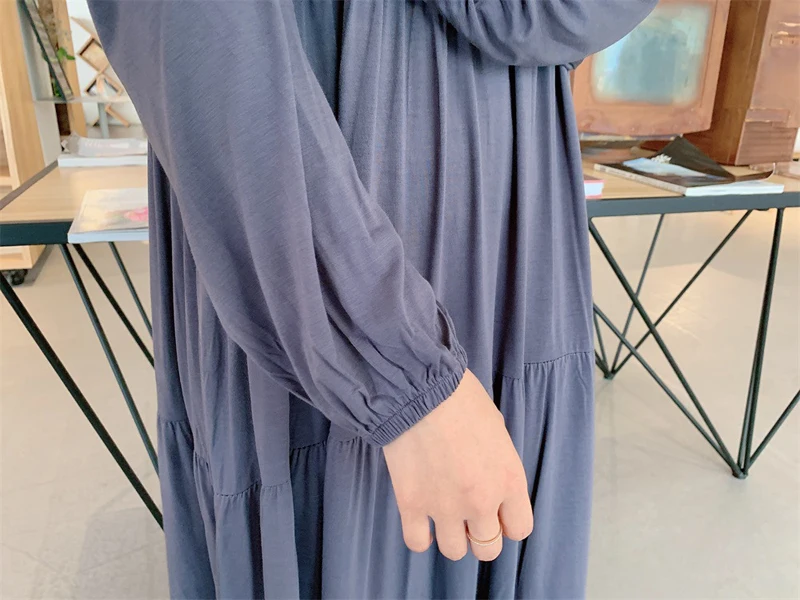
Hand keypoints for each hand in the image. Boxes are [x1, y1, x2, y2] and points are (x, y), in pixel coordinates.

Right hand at [383, 369, 532, 560]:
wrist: (419, 388)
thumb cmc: (460, 398)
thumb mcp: (497, 428)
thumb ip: (499, 463)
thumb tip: (492, 478)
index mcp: (509, 480)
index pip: (520, 529)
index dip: (508, 522)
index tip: (497, 513)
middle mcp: (481, 501)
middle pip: (488, 549)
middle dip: (480, 535)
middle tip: (468, 515)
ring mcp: (444, 507)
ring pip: (454, 552)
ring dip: (451, 536)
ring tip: (442, 514)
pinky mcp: (411, 504)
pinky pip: (417, 543)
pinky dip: (420, 536)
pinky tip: (420, 519)